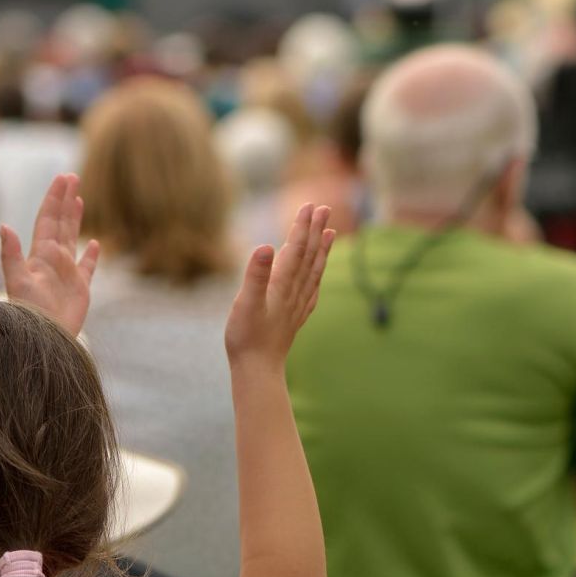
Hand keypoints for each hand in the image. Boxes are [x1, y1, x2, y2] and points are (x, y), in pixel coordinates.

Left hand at [0, 173, 99, 337]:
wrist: (42, 339)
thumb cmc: (28, 314)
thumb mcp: (16, 282)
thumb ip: (11, 255)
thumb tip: (4, 226)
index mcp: (39, 255)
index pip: (47, 219)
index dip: (54, 198)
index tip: (62, 178)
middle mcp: (52, 260)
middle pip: (60, 223)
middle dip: (64, 200)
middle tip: (71, 176)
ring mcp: (66, 274)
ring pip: (71, 239)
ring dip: (75, 219)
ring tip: (78, 199)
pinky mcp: (79, 289)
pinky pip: (87, 267)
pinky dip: (91, 255)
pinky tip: (94, 244)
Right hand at [224, 204, 333, 365]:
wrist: (258, 370)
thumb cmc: (246, 337)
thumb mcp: (244, 303)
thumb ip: (256, 274)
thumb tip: (265, 245)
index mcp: (282, 285)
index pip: (295, 249)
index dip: (302, 226)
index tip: (310, 205)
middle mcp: (294, 292)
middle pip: (308, 256)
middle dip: (315, 231)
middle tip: (324, 208)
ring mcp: (297, 305)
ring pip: (314, 271)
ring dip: (322, 250)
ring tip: (331, 232)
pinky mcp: (295, 317)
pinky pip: (312, 289)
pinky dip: (318, 275)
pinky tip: (319, 273)